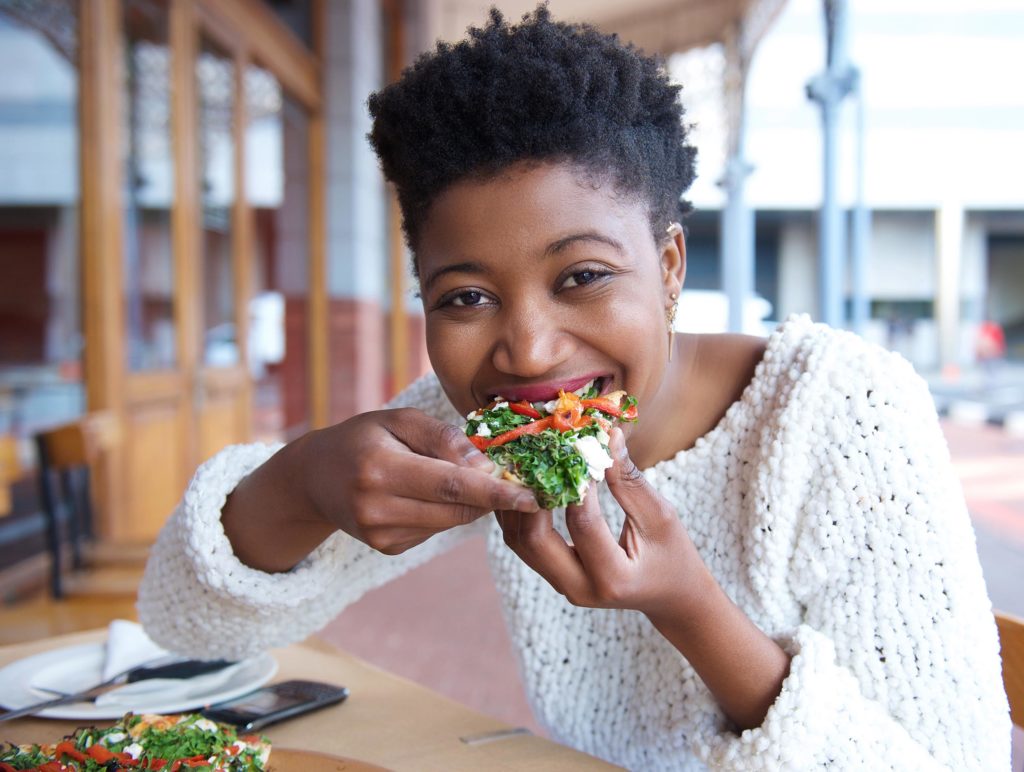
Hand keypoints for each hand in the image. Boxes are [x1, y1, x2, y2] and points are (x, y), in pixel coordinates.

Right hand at [224, 408, 538, 570]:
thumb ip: (442, 438)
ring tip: (465, 476)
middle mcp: (377, 507)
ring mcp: (380, 534)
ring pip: (450, 523)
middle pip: (456, 509)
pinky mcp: (387, 548)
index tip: (532, 495)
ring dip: (471, 503)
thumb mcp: (398, 420)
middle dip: (491, 496)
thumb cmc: (363, 437)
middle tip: (515, 477)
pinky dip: (446, 512)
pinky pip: (435, 530)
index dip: (496, 492)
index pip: (451, 485)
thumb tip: (484, 465)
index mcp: (379, 468)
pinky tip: (428, 493)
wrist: (314, 478)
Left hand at [497, 428, 711, 618]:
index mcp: (613, 578)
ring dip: (517, 502)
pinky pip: (524, 544)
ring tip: (523, 465)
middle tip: (536, 455)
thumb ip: (629, 480)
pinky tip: (523, 484)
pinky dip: (520, 512)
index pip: (582, 522)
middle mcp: (580, 589)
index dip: (576, 482)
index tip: (576, 447)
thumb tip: (608, 435)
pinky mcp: (555, 576)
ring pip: (520, 542)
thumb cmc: (673, 555)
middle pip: (534, 539)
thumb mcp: (660, 517)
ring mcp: (563, 586)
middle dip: (531, 494)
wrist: (672, 597)